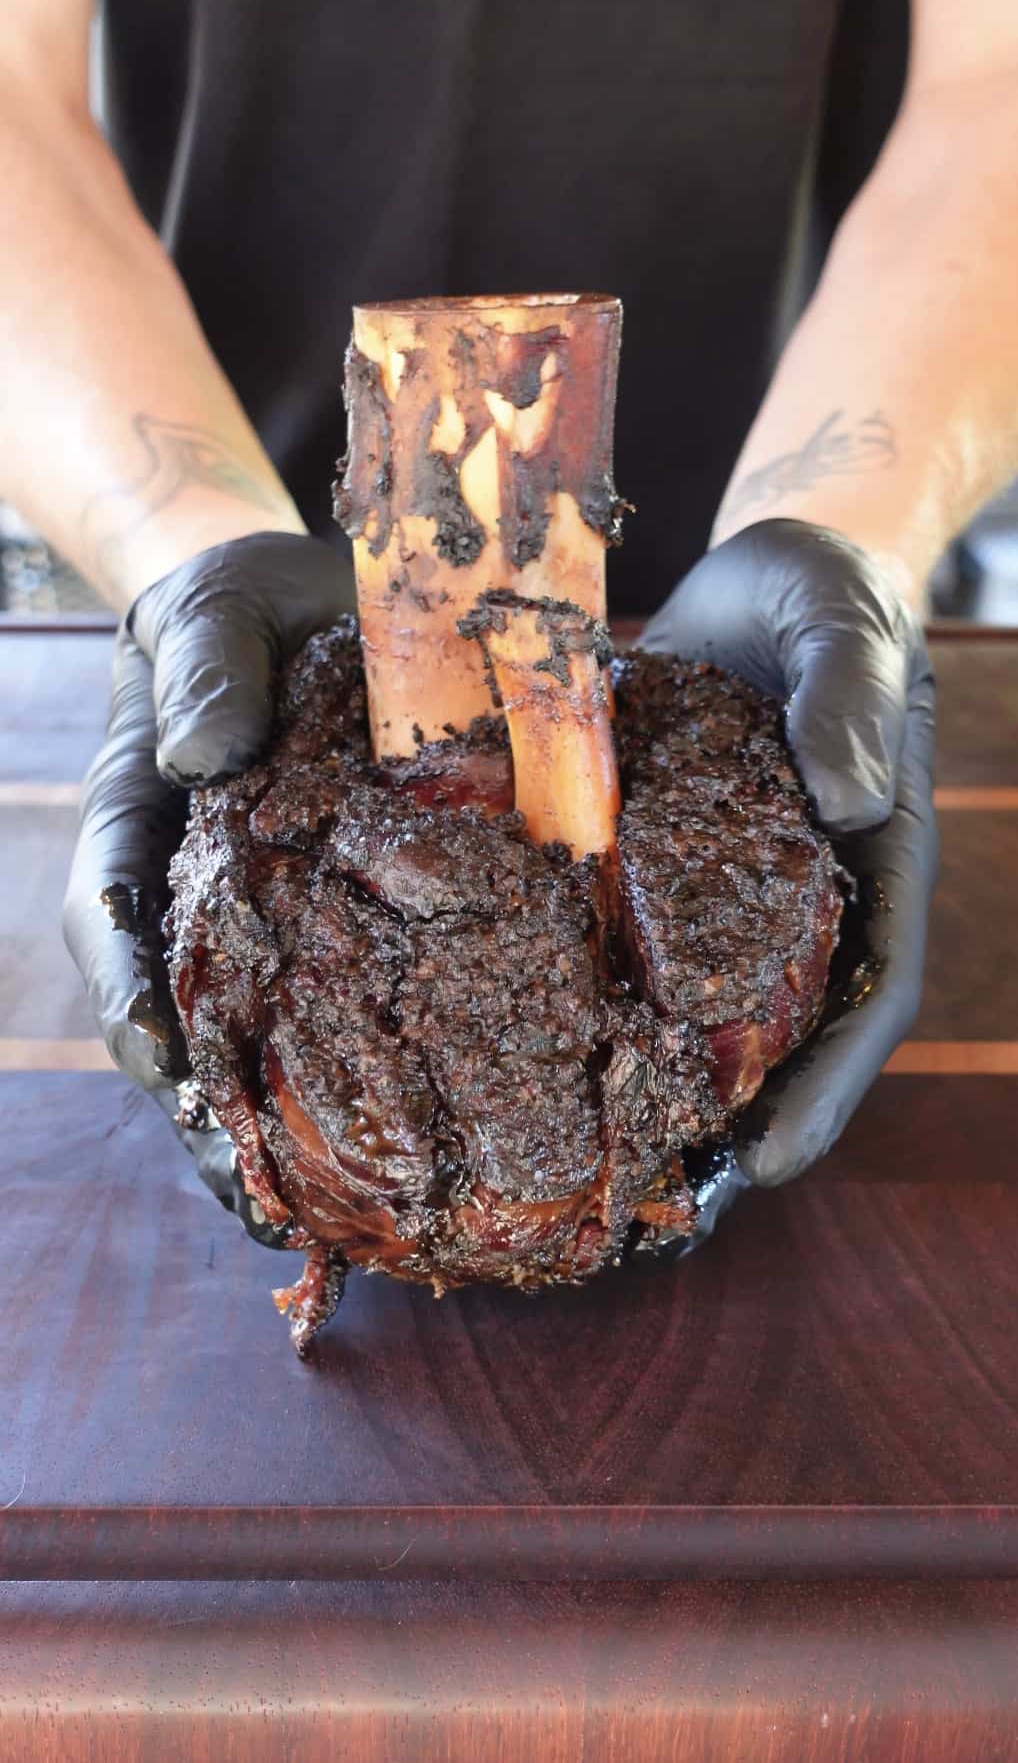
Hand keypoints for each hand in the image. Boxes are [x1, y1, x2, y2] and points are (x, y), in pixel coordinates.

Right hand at [62, 530, 355, 1244]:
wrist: (297, 612)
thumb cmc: (235, 613)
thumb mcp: (210, 611)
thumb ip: (202, 674)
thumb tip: (206, 764)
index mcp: (136, 835)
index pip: (114, 935)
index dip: (139, 1012)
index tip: (176, 1077)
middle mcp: (187, 903)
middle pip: (179, 1028)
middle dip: (216, 1125)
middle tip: (267, 1209)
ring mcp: (258, 929)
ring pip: (255, 1049)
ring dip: (289, 1138)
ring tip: (343, 1226)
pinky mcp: (331, 932)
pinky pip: (337, 1017)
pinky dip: (363, 1084)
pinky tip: (419, 1149)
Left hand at [638, 517, 936, 1223]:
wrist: (757, 571)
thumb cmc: (823, 591)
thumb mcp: (843, 620)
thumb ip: (850, 697)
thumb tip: (853, 802)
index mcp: (872, 865)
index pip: (869, 997)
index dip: (828, 1087)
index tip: (771, 1160)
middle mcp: (802, 898)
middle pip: (780, 1032)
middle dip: (730, 1120)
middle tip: (660, 1199)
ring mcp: (724, 890)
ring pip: (696, 1005)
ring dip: (653, 1082)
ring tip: (586, 1160)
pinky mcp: (653, 862)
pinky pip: (623, 941)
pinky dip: (589, 992)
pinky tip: (522, 1031)